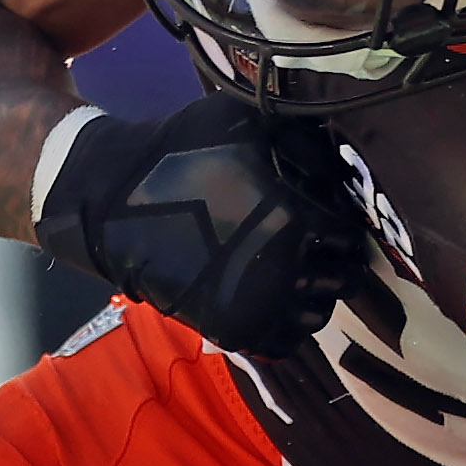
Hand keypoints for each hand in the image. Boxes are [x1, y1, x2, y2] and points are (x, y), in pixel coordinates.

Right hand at [30, 95, 374, 363]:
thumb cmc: (183, 151)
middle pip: (343, 280)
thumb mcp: (247, 122)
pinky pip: (284, 343)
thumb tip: (337, 157)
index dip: (341, 225)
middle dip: (334, 262)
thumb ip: (299, 139)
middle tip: (316, 247)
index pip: (349, 237)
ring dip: (313, 294)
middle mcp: (287, 271)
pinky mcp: (232, 330)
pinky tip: (273, 298)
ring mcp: (259, 307)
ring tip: (294, 272)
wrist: (117, 199)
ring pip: (318, 315)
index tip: (326, 217)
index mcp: (298, 220)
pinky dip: (286, 325)